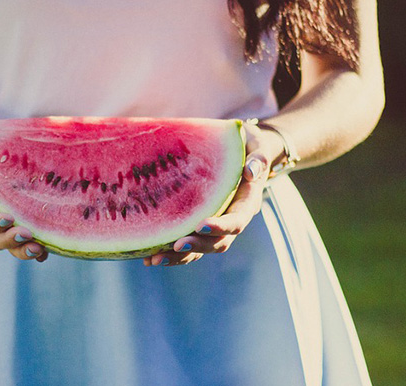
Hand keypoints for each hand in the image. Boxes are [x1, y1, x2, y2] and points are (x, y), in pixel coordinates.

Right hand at [0, 129, 47, 261]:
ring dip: (24, 249)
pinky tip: (49, 249)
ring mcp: (6, 219)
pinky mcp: (22, 217)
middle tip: (27, 234)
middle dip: (10, 241)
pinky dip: (37, 249)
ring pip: (12, 244)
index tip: (7, 218)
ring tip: (39, 248)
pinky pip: (28, 239)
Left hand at [143, 121, 283, 266]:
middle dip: (197, 246)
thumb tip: (251, 171)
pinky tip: (147, 257)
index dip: (221, 227)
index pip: (237, 221)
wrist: (241, 151)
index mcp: (246, 203)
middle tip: (176, 246)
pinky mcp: (199, 225)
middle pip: (217, 242)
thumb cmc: (248, 146)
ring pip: (200, 249)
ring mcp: (215, 225)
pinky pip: (187, 243)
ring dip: (179, 257)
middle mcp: (231, 219)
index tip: (201, 225)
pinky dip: (169, 252)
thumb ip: (258, 158)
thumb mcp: (256, 145)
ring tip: (155, 259)